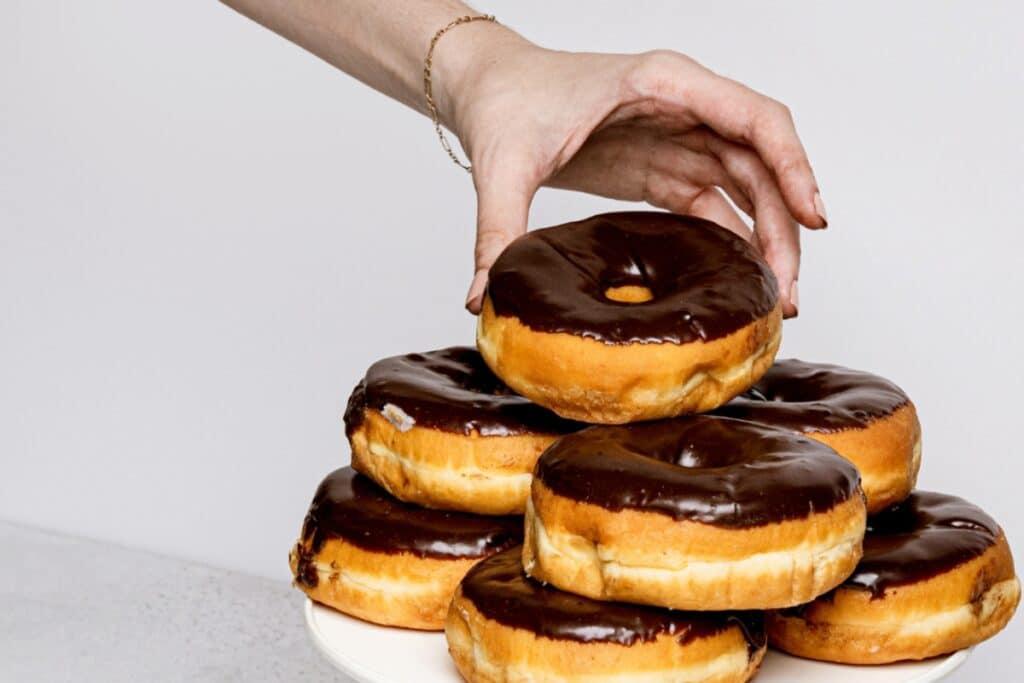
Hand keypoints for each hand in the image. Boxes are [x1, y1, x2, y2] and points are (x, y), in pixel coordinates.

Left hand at [446, 42, 826, 316]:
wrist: (488, 90)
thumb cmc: (505, 101)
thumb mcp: (503, 164)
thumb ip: (498, 229)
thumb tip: (482, 296)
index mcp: (663, 84)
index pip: (754, 118)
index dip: (793, 166)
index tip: (813, 218)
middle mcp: (685, 108)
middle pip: (762, 164)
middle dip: (785, 226)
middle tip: (786, 294)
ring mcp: (679, 138)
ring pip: (748, 188)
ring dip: (768, 240)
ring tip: (775, 299)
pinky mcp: (663, 169)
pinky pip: (715, 205)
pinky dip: (735, 241)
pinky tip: (740, 281)